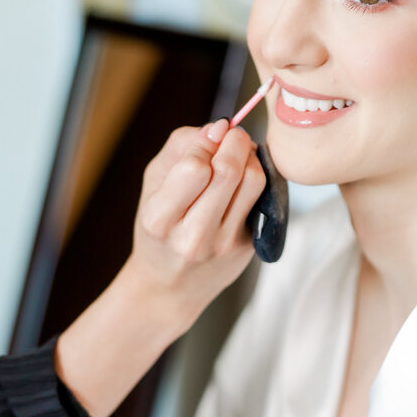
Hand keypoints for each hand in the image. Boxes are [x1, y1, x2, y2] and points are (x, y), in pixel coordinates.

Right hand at [126, 119, 265, 336]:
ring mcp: (224, 246)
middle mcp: (193, 237)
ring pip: (253, 182)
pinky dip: (257, 179)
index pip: (194, 167)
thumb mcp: (153, 186)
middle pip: (229, 171)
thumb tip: (218, 128)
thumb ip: (180, 148)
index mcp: (159, 220)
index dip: (205, 142)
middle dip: (235, 141)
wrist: (169, 288)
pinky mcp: (248, 248)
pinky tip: (244, 179)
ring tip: (240, 155)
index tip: (208, 138)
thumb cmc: (159, 229)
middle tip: (233, 136)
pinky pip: (263, 199)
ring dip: (251, 158)